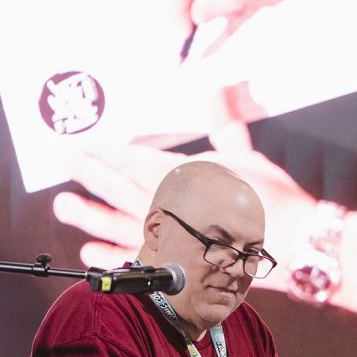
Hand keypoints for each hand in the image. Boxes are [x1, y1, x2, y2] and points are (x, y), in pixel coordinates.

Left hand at [53, 118, 318, 283]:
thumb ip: (225, 126)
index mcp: (178, 174)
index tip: (89, 144)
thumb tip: (219, 92)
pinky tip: (90, 251)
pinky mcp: (173, 264)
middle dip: (87, 172)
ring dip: (86, 214)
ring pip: (114, 223)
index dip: (108, 151)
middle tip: (64, 161)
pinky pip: (131, 260)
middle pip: (114, 185)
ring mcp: (164, 237)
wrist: (292, 245)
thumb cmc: (274, 202)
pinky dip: (108, 256)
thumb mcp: (248, 156)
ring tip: (65, 205)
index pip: (131, 158)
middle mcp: (162, 204)